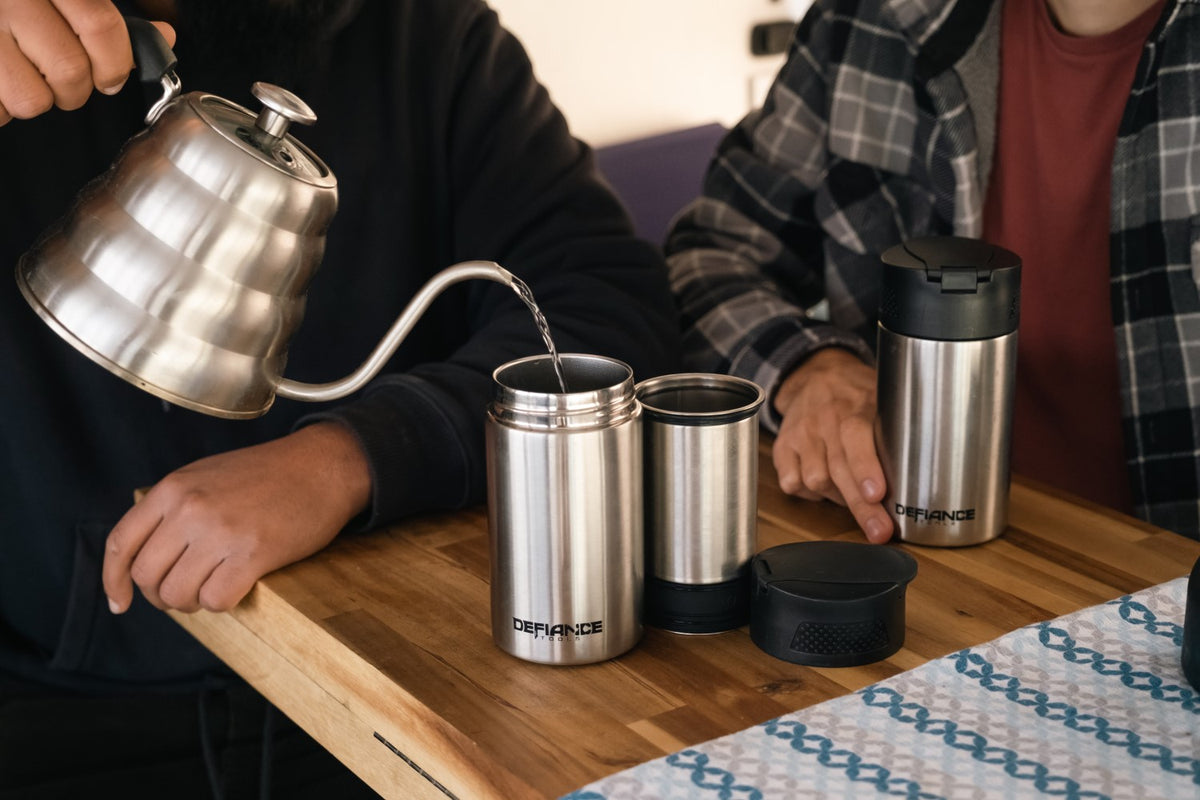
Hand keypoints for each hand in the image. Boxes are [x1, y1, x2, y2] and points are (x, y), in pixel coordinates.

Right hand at [0, 0, 174, 125]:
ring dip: (36, 100)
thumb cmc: (12, 2)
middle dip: (75, 90)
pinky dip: (1, 108)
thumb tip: (164, 37)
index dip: (115, 63)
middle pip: (70, 69)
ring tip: (22, 77)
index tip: (111, 79)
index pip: (100, 25)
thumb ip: (103, 14)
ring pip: (33, 98)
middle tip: (63, 82)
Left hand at [103, 422, 371, 613]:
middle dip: (162, 595)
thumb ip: (174, 507)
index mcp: (174, 488)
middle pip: (147, 576)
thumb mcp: (207, 475)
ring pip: (178, 594)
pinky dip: (222, 602)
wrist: (323, 467)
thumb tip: (147, 553)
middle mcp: (190, 509)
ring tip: (213, 587)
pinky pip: (216, 600)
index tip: (120, 601)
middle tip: (185, 592)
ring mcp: (220, 532)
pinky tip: (237, 586)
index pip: (121, 543)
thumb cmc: (270, 473)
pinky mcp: (253, 554)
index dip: (113, 581)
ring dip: (192, 602)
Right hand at [772, 348, 893, 542]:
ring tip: (856, 497)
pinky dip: (811, 494)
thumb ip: (901, 425)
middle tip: (879, 530)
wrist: (816, 376)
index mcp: (855, 406)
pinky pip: (793, 484)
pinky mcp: (783, 448)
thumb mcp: (884, 397)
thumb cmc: (857, 393)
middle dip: (861, 506)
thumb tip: (934, 465)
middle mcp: (824, 420)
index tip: (877, 493)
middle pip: (839, 469)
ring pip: (815, 481)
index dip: (865, 467)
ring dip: (839, 498)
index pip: (856, 435)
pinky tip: (826, 488)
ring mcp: (801, 435)